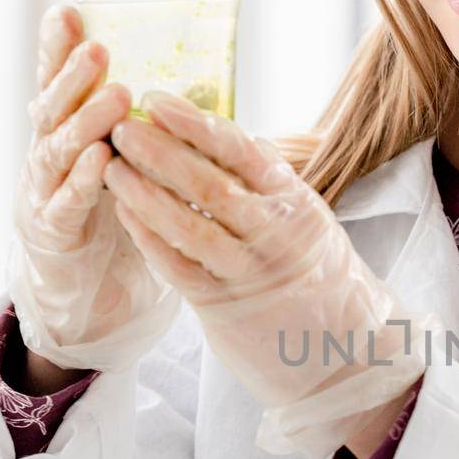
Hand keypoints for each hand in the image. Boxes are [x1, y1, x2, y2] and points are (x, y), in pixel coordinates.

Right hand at [5, 4, 181, 370]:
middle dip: (73, 77)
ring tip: (113, 97)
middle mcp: (45, 155)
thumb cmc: (108, 212)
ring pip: (57, 151)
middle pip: (52, 109)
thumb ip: (133, 122)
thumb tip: (181, 75)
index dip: (58, 50)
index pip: (57, 83)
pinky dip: (83, 180)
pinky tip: (101, 160)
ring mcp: (43, 193)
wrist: (84, 287)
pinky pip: (67, 203)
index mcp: (61, 132)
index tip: (68, 11)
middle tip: (100, 49)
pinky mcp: (54, 233)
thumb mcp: (120, 160)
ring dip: (84, 122)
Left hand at [102, 92, 447, 458]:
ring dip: (142, 192)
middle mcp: (274, 234)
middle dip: (158, 151)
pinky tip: (124, 213)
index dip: (194, 123)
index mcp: (296, 203)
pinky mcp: (224, 308)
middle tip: (119, 126)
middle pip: (207, 182)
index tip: (156, 101)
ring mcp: (249, 272)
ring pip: (187, 224)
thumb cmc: (325, 283)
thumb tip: (239, 140)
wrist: (347, 357)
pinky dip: (148, 237)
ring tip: (110, 165)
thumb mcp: (312, 223)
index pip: (240, 151)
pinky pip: (178, 267)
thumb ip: (274, 187)